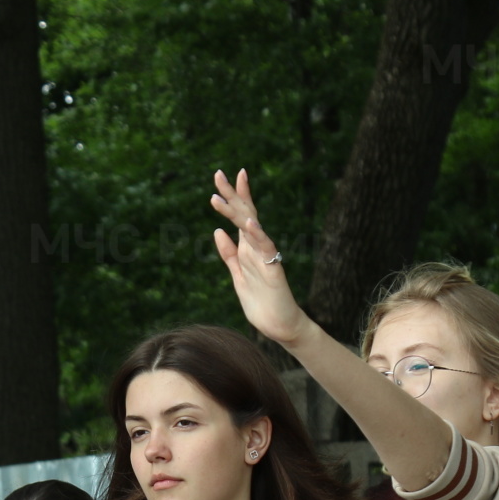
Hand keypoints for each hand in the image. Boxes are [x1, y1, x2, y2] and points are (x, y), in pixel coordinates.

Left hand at [208, 169, 314, 348]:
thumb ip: (229, 254)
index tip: (220, 178)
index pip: (239, 217)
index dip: (231, 197)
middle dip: (232, 194)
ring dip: (237, 212)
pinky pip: (266, 249)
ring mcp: (265, 257)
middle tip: (218, 173)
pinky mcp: (273, 269)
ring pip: (252, 228)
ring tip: (221, 196)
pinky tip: (249, 223)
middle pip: (244, 214)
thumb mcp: (237, 275)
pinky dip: (257, 236)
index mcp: (246, 249)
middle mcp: (256, 248)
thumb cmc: (261, 302)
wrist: (280, 326)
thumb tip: (218, 231)